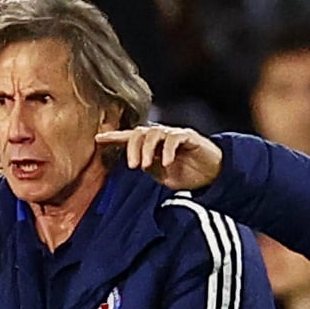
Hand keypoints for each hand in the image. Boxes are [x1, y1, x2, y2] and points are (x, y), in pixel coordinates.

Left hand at [97, 125, 222, 190]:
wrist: (212, 176)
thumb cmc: (186, 174)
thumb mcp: (161, 174)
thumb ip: (147, 167)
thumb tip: (134, 163)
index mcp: (151, 145)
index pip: (130, 137)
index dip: (114, 137)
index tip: (97, 139)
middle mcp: (161, 136)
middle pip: (139, 133)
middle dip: (132, 148)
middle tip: (132, 166)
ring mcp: (174, 134)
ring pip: (154, 133)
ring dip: (147, 150)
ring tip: (145, 165)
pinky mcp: (189, 137)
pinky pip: (174, 138)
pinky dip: (168, 150)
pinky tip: (166, 162)